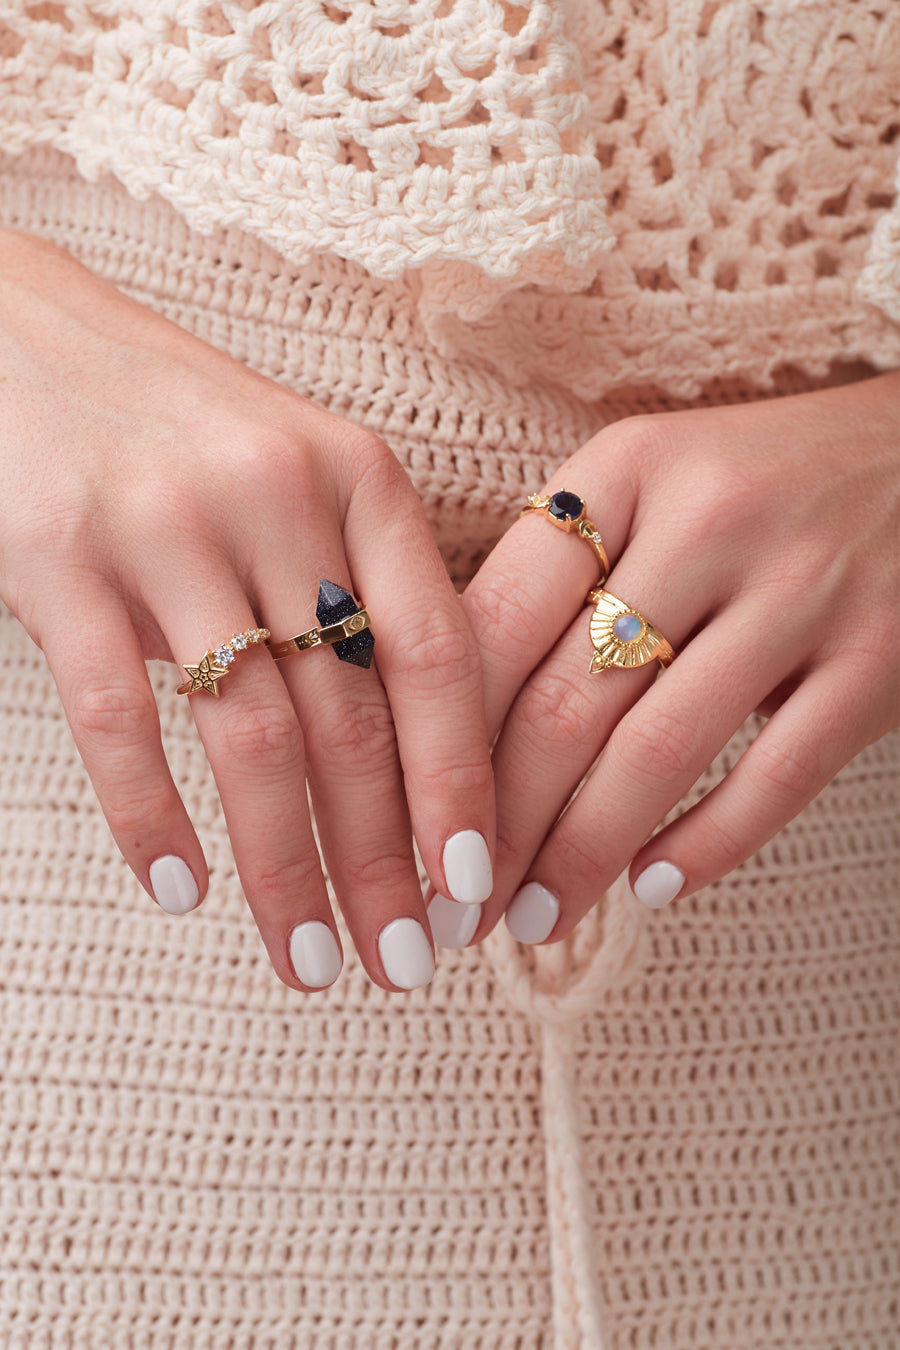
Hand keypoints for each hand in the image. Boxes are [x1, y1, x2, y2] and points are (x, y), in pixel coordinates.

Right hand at [0, 229, 494, 989]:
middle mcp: (278, 498)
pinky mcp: (59, 557)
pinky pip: (119, 716)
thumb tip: (419, 761)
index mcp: (359, 479)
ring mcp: (166, 526)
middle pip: (353, 718)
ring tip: (312, 963)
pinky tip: (178, 893)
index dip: (463, 782)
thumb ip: (360, 586)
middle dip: (384, 860)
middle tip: (405, 965)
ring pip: (252, 735)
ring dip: (287, 869)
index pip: (437, 657)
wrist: (23, 334)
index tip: (475, 888)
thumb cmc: (182, 428)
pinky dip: (150, 817)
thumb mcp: (299, 475)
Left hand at [442, 375, 897, 946]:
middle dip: (498, 826)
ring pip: (658, 751)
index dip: (439, 742)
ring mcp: (804, 590)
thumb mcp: (645, 486)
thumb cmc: (749, 487)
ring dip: (582, 855)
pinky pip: (777, 776)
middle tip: (458, 905)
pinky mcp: (879, 659)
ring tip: (534, 918)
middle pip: (565, 702)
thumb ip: (553, 578)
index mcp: (625, 470)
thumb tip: (444, 727)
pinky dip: (707, 843)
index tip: (406, 825)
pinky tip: (650, 887)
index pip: (497, 622)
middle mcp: (709, 521)